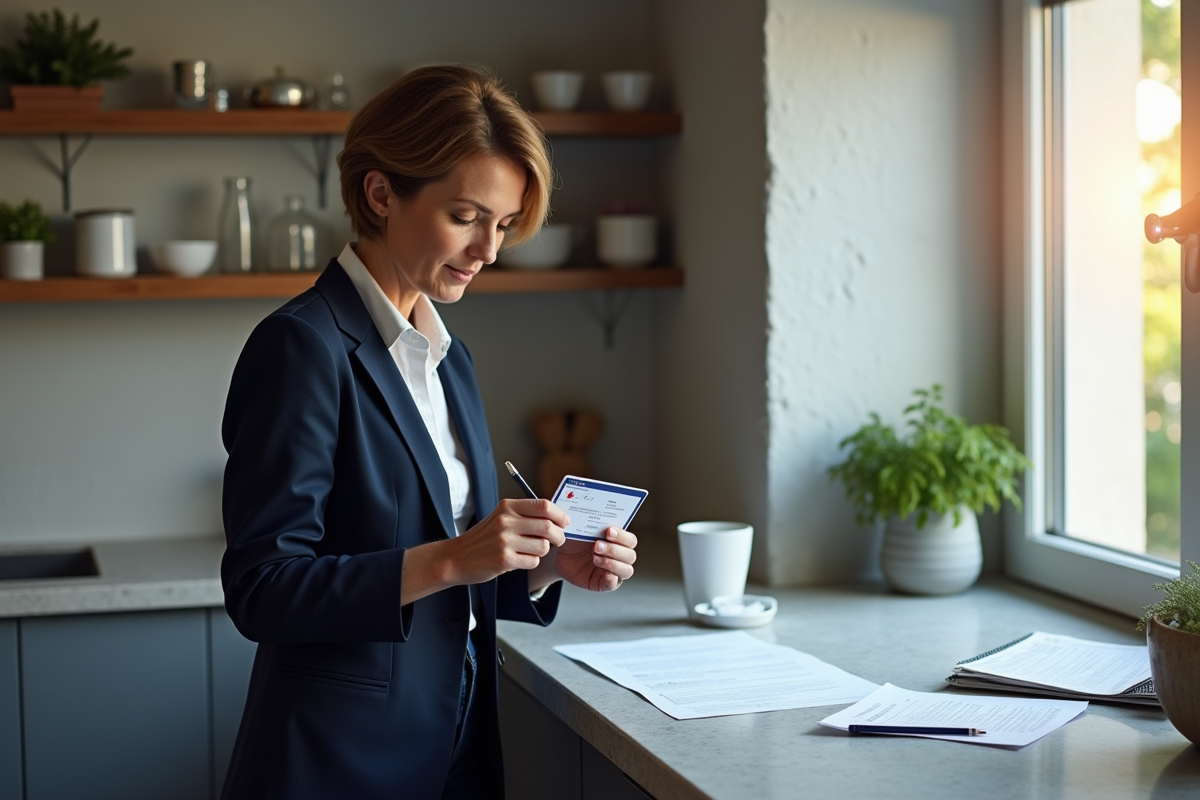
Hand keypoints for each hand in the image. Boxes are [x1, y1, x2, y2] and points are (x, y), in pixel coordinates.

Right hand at [448, 498, 567, 584]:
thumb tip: (557, 517)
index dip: (560, 515)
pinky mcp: (504, 559)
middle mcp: (506, 521)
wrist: (456, 557)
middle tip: (558, 540)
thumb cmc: (483, 538)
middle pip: (548, 527)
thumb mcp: (501, 517)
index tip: (565, 522)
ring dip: (543, 551)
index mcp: (507, 506)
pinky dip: (532, 562)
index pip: (544, 506)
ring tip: (530, 551)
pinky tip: (519, 560)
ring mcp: (504, 540)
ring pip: (544, 546)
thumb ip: (525, 514)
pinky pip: (533, 561)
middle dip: (559, 536)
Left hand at [553, 526, 636, 591]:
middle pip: (631, 555)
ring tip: (595, 557)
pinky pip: (614, 584)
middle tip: (596, 545)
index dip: (622, 536)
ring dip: (612, 563)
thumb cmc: (573, 539)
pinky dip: (612, 579)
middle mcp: (619, 556)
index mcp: (618, 540)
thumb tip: (592, 509)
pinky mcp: (603, 583)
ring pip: (626, 570)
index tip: (608, 531)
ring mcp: (613, 570)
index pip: (630, 540)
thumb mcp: (580, 528)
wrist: (559, 555)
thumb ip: (590, 521)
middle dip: (614, 550)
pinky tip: (604, 573)